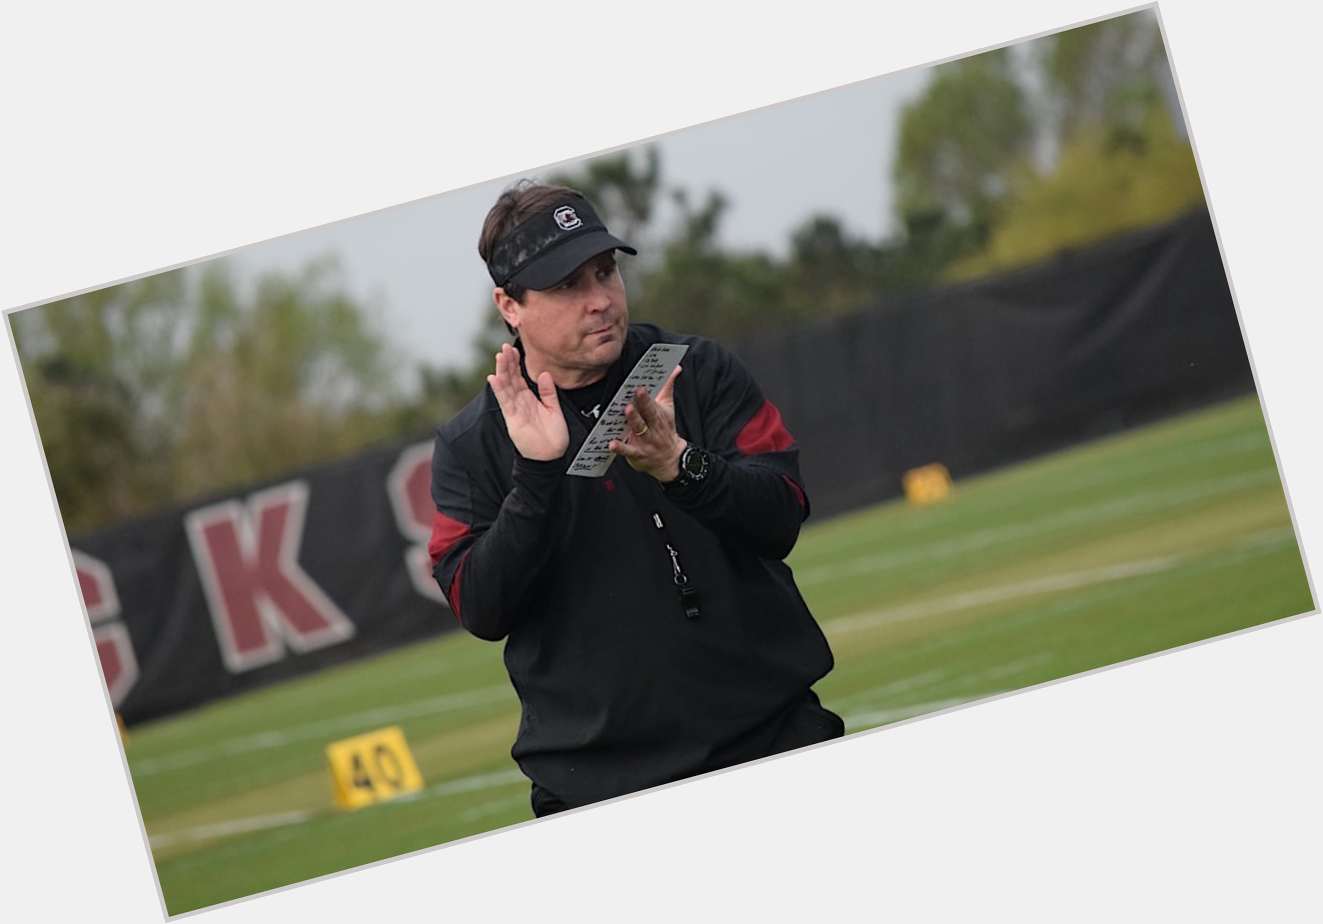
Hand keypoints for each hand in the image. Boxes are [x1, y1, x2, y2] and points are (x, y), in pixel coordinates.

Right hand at [487, 343, 568, 460]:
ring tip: (499, 356)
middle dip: (507, 362)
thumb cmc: (553, 435)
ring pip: (506, 387)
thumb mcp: (554, 409)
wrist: (551, 456)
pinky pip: (505, 401)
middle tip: (504, 347)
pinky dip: (499, 389)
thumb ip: (548, 392)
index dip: (516, 363)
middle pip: (511, 378)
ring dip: (502, 371)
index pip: (519, 377)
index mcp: (530, 398)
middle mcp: (520, 402)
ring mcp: (515, 409)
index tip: (513, 348)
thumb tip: (544, 373)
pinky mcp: (513, 418)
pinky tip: (494, 377)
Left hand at [609, 365, 684, 481]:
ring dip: (633, 420)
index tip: (640, 386)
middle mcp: (653, 427)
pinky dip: (620, 448)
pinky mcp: (637, 454)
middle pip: (648, 414)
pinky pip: (628, 450)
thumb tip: (676, 367)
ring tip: (627, 410)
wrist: (670, 459)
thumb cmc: (665, 429)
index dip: (646, 396)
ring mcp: (645, 441)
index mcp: (659, 415)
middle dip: (642, 404)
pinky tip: (612, 444)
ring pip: (639, 429)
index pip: (653, 404)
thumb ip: (668, 387)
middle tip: (635, 393)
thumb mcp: (668, 407)